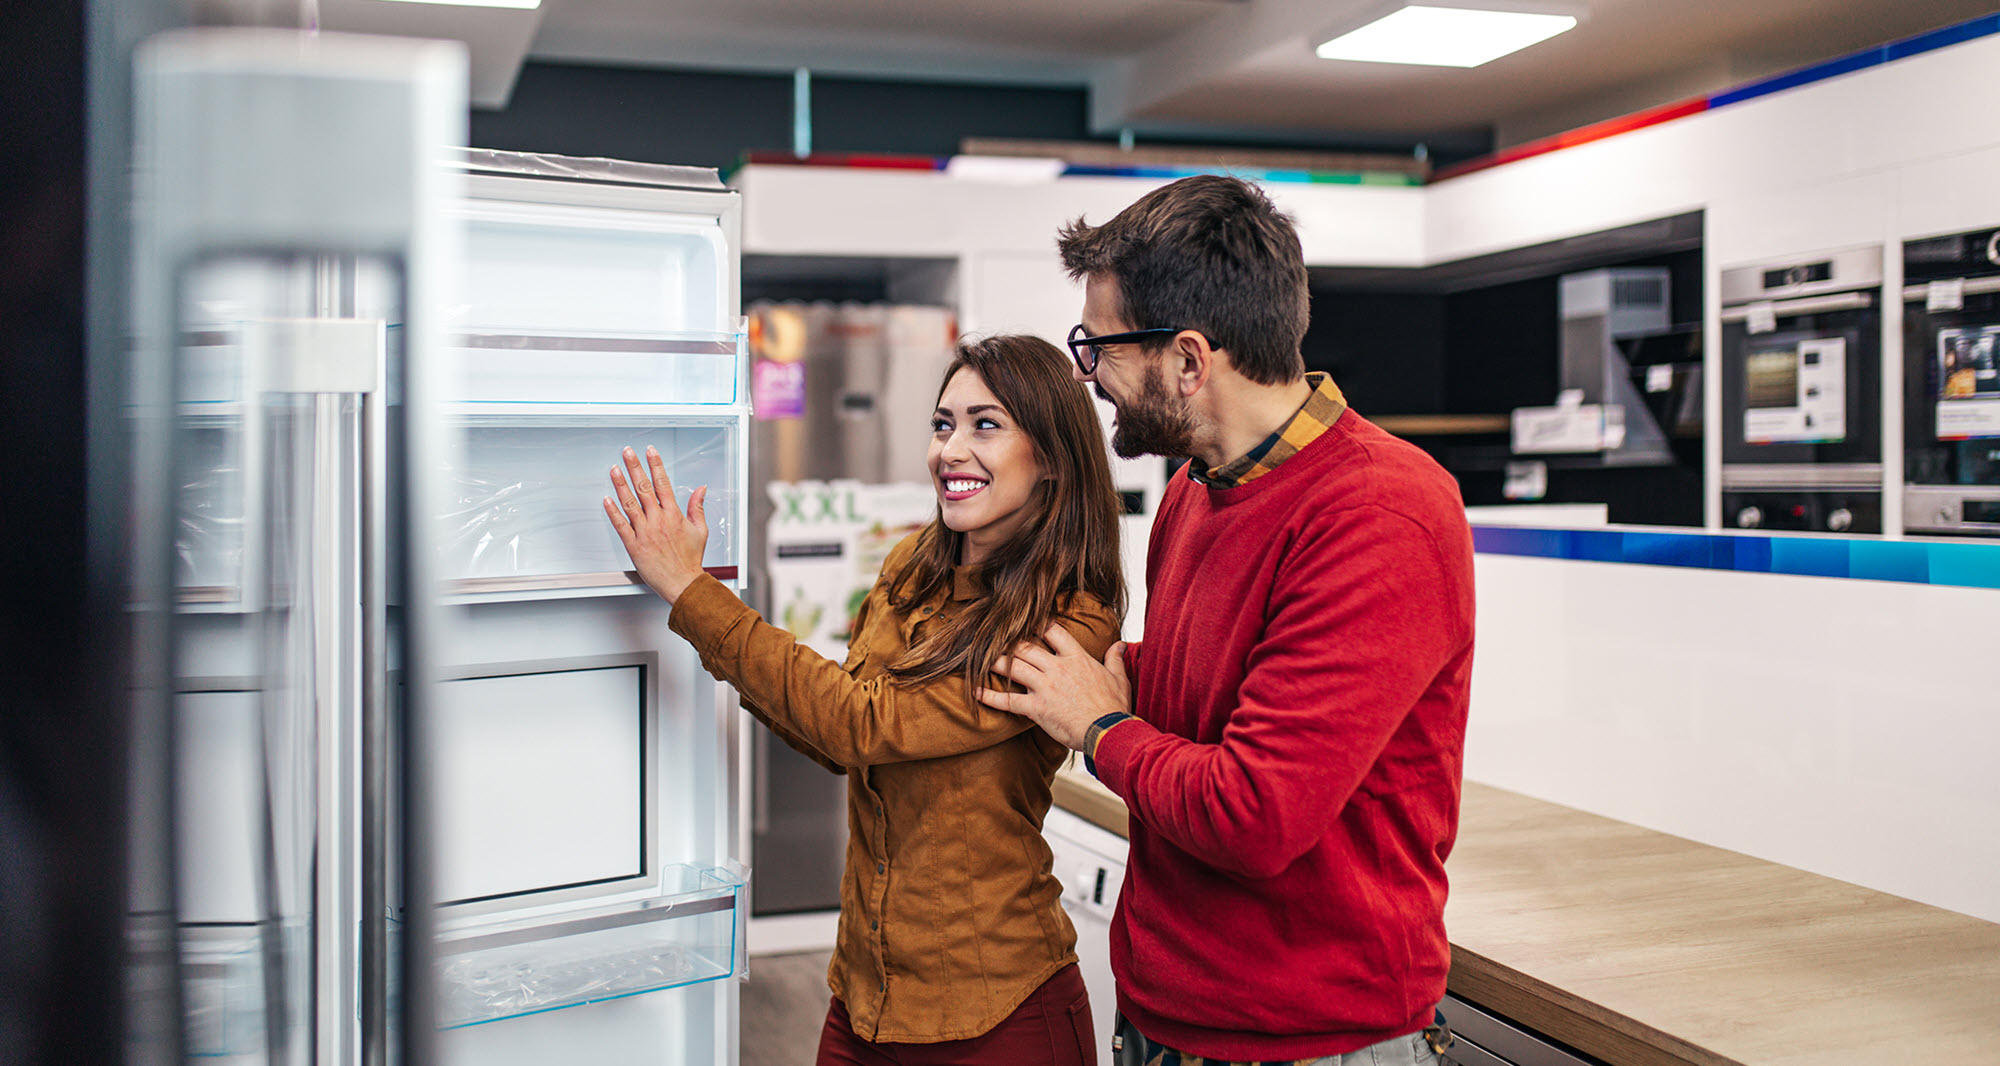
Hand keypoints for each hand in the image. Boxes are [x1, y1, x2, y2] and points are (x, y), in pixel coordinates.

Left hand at [603, 445, 708, 605]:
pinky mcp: (634, 545)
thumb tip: (701, 489)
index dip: (655, 465)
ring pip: (630, 503)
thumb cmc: (690, 560)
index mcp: (674, 515)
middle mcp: (658, 521)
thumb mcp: (700, 530)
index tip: (650, 451)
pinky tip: (606, 500)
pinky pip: (621, 525)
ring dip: (620, 484)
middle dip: (634, 467)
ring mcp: (645, 532)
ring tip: (614, 469)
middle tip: (627, 452)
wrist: (683, 583)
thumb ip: (697, 507)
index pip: (663, 483)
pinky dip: (613, 512)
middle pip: (644, 488)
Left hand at [977, 625, 1128, 750]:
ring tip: (980, 658)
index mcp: (1076, 658)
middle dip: (1009, 641)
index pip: (1053, 631)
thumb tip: (1119, 644)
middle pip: (1026, 646)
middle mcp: (1057, 667)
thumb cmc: (1114, 708)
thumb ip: (1115, 658)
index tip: (1027, 621)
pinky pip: (1008, 700)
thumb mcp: (1119, 679)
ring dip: (995, 662)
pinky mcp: (1037, 708)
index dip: (1038, 624)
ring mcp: (1045, 687)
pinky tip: (976, 693)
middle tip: (996, 638)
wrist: (1108, 731)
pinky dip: (990, 697)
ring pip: (1013, 667)